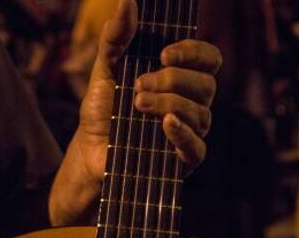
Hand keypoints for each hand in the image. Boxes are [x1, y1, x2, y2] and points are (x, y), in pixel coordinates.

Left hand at [77, 0, 221, 179]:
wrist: (90, 150)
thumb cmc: (103, 110)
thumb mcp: (105, 70)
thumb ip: (115, 38)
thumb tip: (126, 1)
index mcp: (181, 78)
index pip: (208, 59)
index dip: (192, 52)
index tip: (163, 55)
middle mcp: (192, 104)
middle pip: (206, 84)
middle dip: (172, 80)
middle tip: (138, 85)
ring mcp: (190, 133)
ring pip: (200, 113)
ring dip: (168, 104)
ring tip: (137, 105)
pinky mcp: (184, 161)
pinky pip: (197, 147)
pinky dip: (182, 133)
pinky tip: (164, 124)